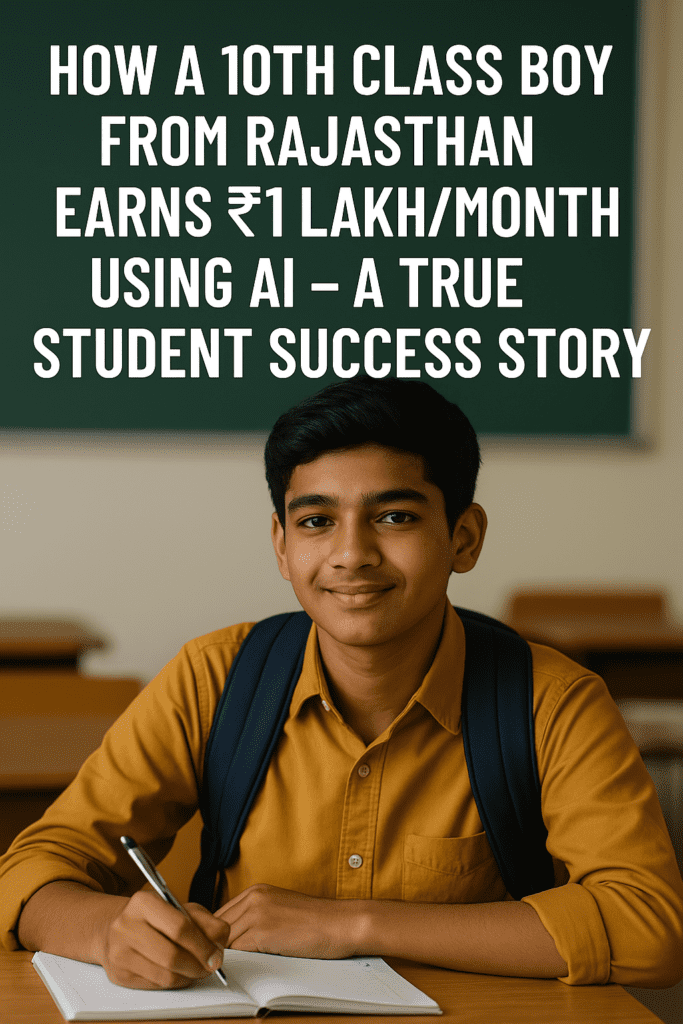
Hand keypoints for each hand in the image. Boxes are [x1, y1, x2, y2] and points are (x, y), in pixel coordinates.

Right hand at [99, 890, 230, 988]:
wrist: (116, 929)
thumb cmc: (155, 918)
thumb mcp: (181, 908)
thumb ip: (206, 921)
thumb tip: (220, 942)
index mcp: (144, 902)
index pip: (180, 927)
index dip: (203, 945)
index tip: (216, 955)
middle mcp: (126, 926)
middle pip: (172, 956)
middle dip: (198, 965)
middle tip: (210, 967)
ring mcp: (119, 952)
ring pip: (165, 975)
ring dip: (189, 976)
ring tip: (197, 970)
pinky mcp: (119, 974)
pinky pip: (156, 985)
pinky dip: (175, 982)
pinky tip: (180, 973)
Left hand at [216, 883, 362, 958]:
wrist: (340, 923)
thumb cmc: (316, 922)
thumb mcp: (280, 909)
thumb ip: (256, 917)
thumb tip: (235, 938)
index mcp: (256, 891)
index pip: (220, 914)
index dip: (216, 935)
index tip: (217, 949)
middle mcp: (253, 898)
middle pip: (217, 927)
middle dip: (216, 946)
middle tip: (217, 963)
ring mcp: (257, 913)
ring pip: (224, 941)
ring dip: (224, 956)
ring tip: (228, 969)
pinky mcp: (262, 932)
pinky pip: (236, 952)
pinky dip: (235, 963)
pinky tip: (240, 969)